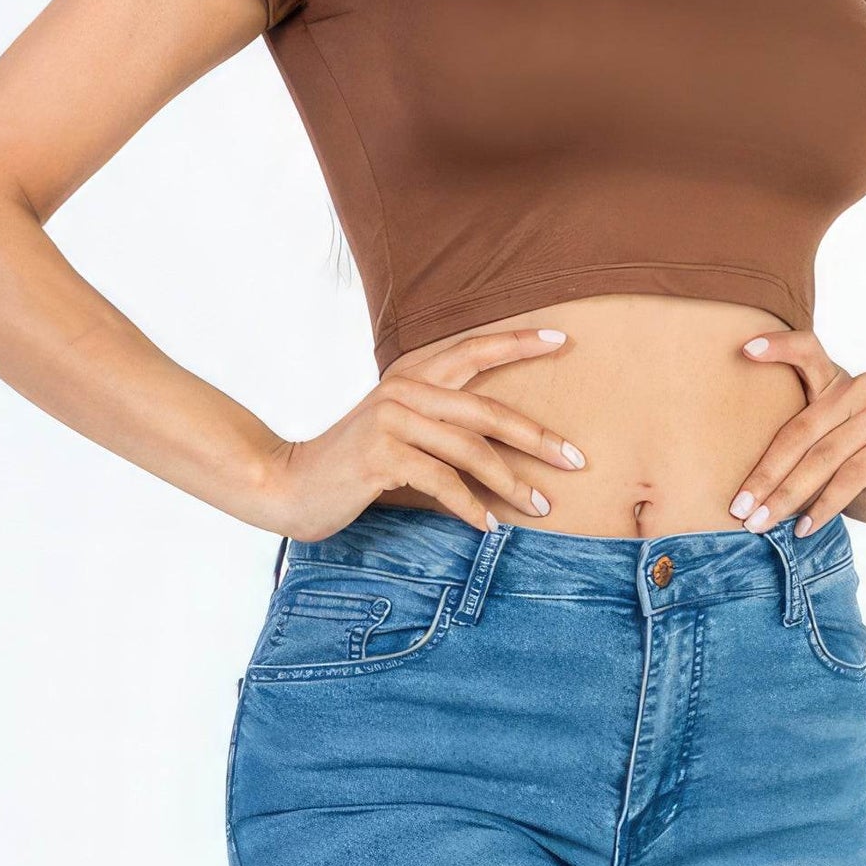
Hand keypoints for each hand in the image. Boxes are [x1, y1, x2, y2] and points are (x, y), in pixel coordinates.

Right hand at [262, 327, 586, 541]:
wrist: (290, 483)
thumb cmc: (354, 463)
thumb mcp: (397, 429)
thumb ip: (438, 422)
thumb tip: (503, 444)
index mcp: (410, 374)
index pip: (473, 350)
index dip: (518, 343)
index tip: (562, 340)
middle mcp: (403, 390)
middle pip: (487, 410)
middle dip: (537, 438)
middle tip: (575, 461)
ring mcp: (391, 420)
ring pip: (470, 450)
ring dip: (512, 483)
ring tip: (542, 506)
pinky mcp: (381, 455)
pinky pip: (442, 482)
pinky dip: (472, 506)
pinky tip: (490, 525)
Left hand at [728, 328, 865, 535]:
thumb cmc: (864, 478)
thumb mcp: (823, 460)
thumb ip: (794, 454)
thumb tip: (742, 487)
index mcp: (838, 382)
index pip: (808, 351)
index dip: (778, 347)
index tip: (745, 350)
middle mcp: (863, 388)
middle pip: (802, 427)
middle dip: (766, 474)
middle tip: (739, 508)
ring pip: (825, 455)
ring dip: (789, 496)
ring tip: (762, 523)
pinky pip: (853, 474)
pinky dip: (825, 505)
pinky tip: (805, 528)